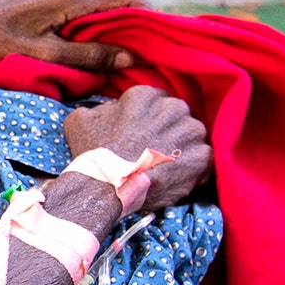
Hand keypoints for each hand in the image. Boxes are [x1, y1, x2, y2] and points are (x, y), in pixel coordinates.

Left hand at [0, 0, 145, 70]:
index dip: (145, 11)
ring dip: (114, 6)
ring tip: (119, 35)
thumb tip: (127, 57)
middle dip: (134, 7)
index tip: (156, 32)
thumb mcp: (44, 54)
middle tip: (141, 36)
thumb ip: (87, 55)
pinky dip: (95, 4)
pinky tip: (90, 28)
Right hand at [63, 85, 210, 209]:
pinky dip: (194, 169)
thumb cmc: (93, 155)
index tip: (142, 134)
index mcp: (146, 96)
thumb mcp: (80, 121)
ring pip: (192, 136)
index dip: (149, 119)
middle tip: (154, 151)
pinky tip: (176, 178)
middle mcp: (173, 108)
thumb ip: (100, 108)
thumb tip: (111, 110)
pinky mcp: (203, 157)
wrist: (107, 188)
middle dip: (168, 130)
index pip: (155, 101)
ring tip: (166, 167)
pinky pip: (205, 159)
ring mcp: (191, 132)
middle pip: (177, 115)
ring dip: (183, 148)